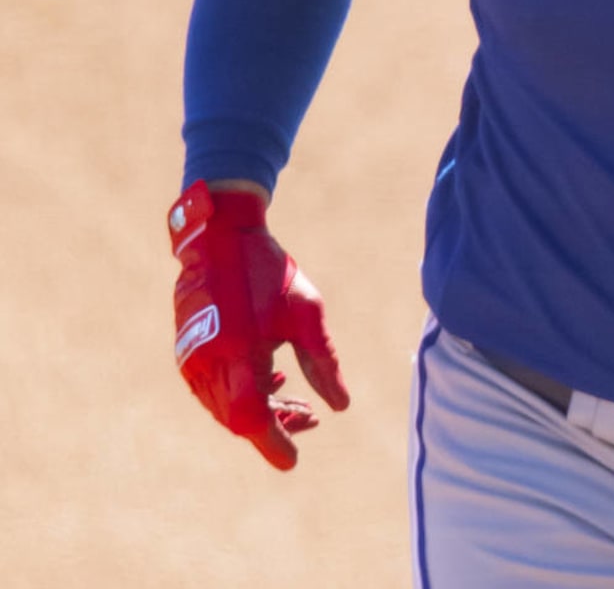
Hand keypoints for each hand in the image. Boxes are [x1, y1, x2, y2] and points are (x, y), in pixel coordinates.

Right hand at [167, 180, 349, 468]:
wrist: (220, 238)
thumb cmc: (269, 273)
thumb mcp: (307, 314)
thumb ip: (323, 363)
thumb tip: (340, 406)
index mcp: (236, 356)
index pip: (251, 421)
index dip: (273, 444)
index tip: (294, 460)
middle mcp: (206, 365)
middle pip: (238, 418)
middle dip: (275, 426)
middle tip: (310, 418)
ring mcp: (191, 360)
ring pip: (225, 407)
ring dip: (260, 411)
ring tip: (298, 403)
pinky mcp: (188, 351)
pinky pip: (214, 390)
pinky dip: (242, 394)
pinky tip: (272, 381)